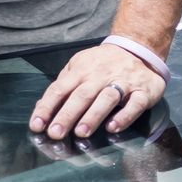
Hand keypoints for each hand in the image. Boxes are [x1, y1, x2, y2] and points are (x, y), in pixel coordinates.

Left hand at [30, 43, 164, 140]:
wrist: (138, 47)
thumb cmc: (102, 64)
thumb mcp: (79, 68)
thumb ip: (62, 87)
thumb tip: (40, 109)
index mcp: (82, 70)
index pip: (60, 88)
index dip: (48, 107)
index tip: (37, 125)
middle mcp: (101, 75)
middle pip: (82, 95)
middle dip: (67, 115)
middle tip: (56, 133)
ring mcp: (124, 82)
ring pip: (107, 98)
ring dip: (93, 116)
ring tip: (81, 133)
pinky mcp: (144, 91)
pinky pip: (135, 104)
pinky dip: (125, 116)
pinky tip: (113, 127)